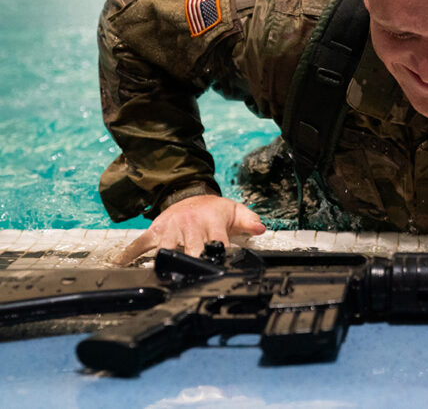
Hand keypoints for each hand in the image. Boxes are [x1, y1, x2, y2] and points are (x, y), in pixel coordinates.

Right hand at [116, 195, 265, 264]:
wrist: (189, 193)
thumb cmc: (213, 209)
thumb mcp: (235, 211)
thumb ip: (249, 220)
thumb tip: (261, 228)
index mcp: (211, 221)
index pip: (218, 241)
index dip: (220, 255)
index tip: (220, 268)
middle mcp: (190, 224)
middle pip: (191, 248)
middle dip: (193, 263)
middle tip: (192, 280)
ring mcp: (170, 227)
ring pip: (166, 248)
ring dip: (165, 263)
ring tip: (163, 279)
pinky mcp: (155, 230)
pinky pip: (140, 243)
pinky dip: (129, 254)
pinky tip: (120, 265)